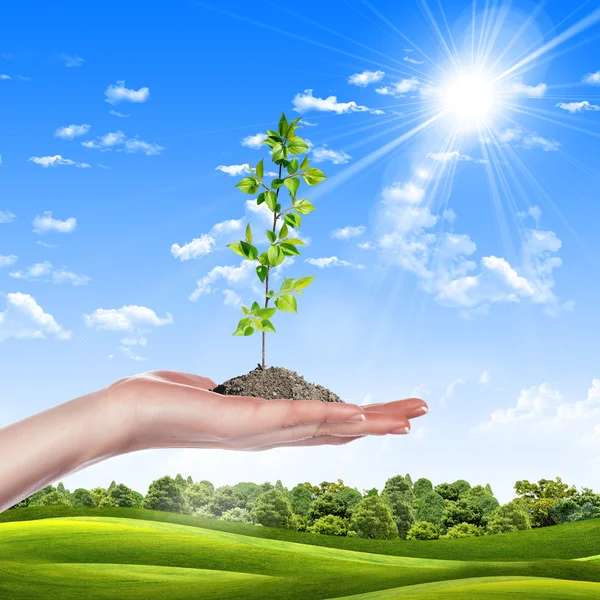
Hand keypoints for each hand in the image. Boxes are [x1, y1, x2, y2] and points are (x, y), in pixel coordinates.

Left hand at [110, 370, 428, 452]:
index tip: (384, 415)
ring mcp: (264, 431)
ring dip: (371, 420)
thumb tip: (224, 387)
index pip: (321, 426)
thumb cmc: (163, 400)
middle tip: (419, 417)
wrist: (128, 412)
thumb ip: (227, 393)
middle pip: (337, 430)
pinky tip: (362, 414)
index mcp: (265, 426)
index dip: (356, 422)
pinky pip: (302, 418)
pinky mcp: (252, 421)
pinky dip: (335, 417)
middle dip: (380, 423)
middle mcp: (271, 435)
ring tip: (409, 416)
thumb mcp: (208, 393)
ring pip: (330, 426)